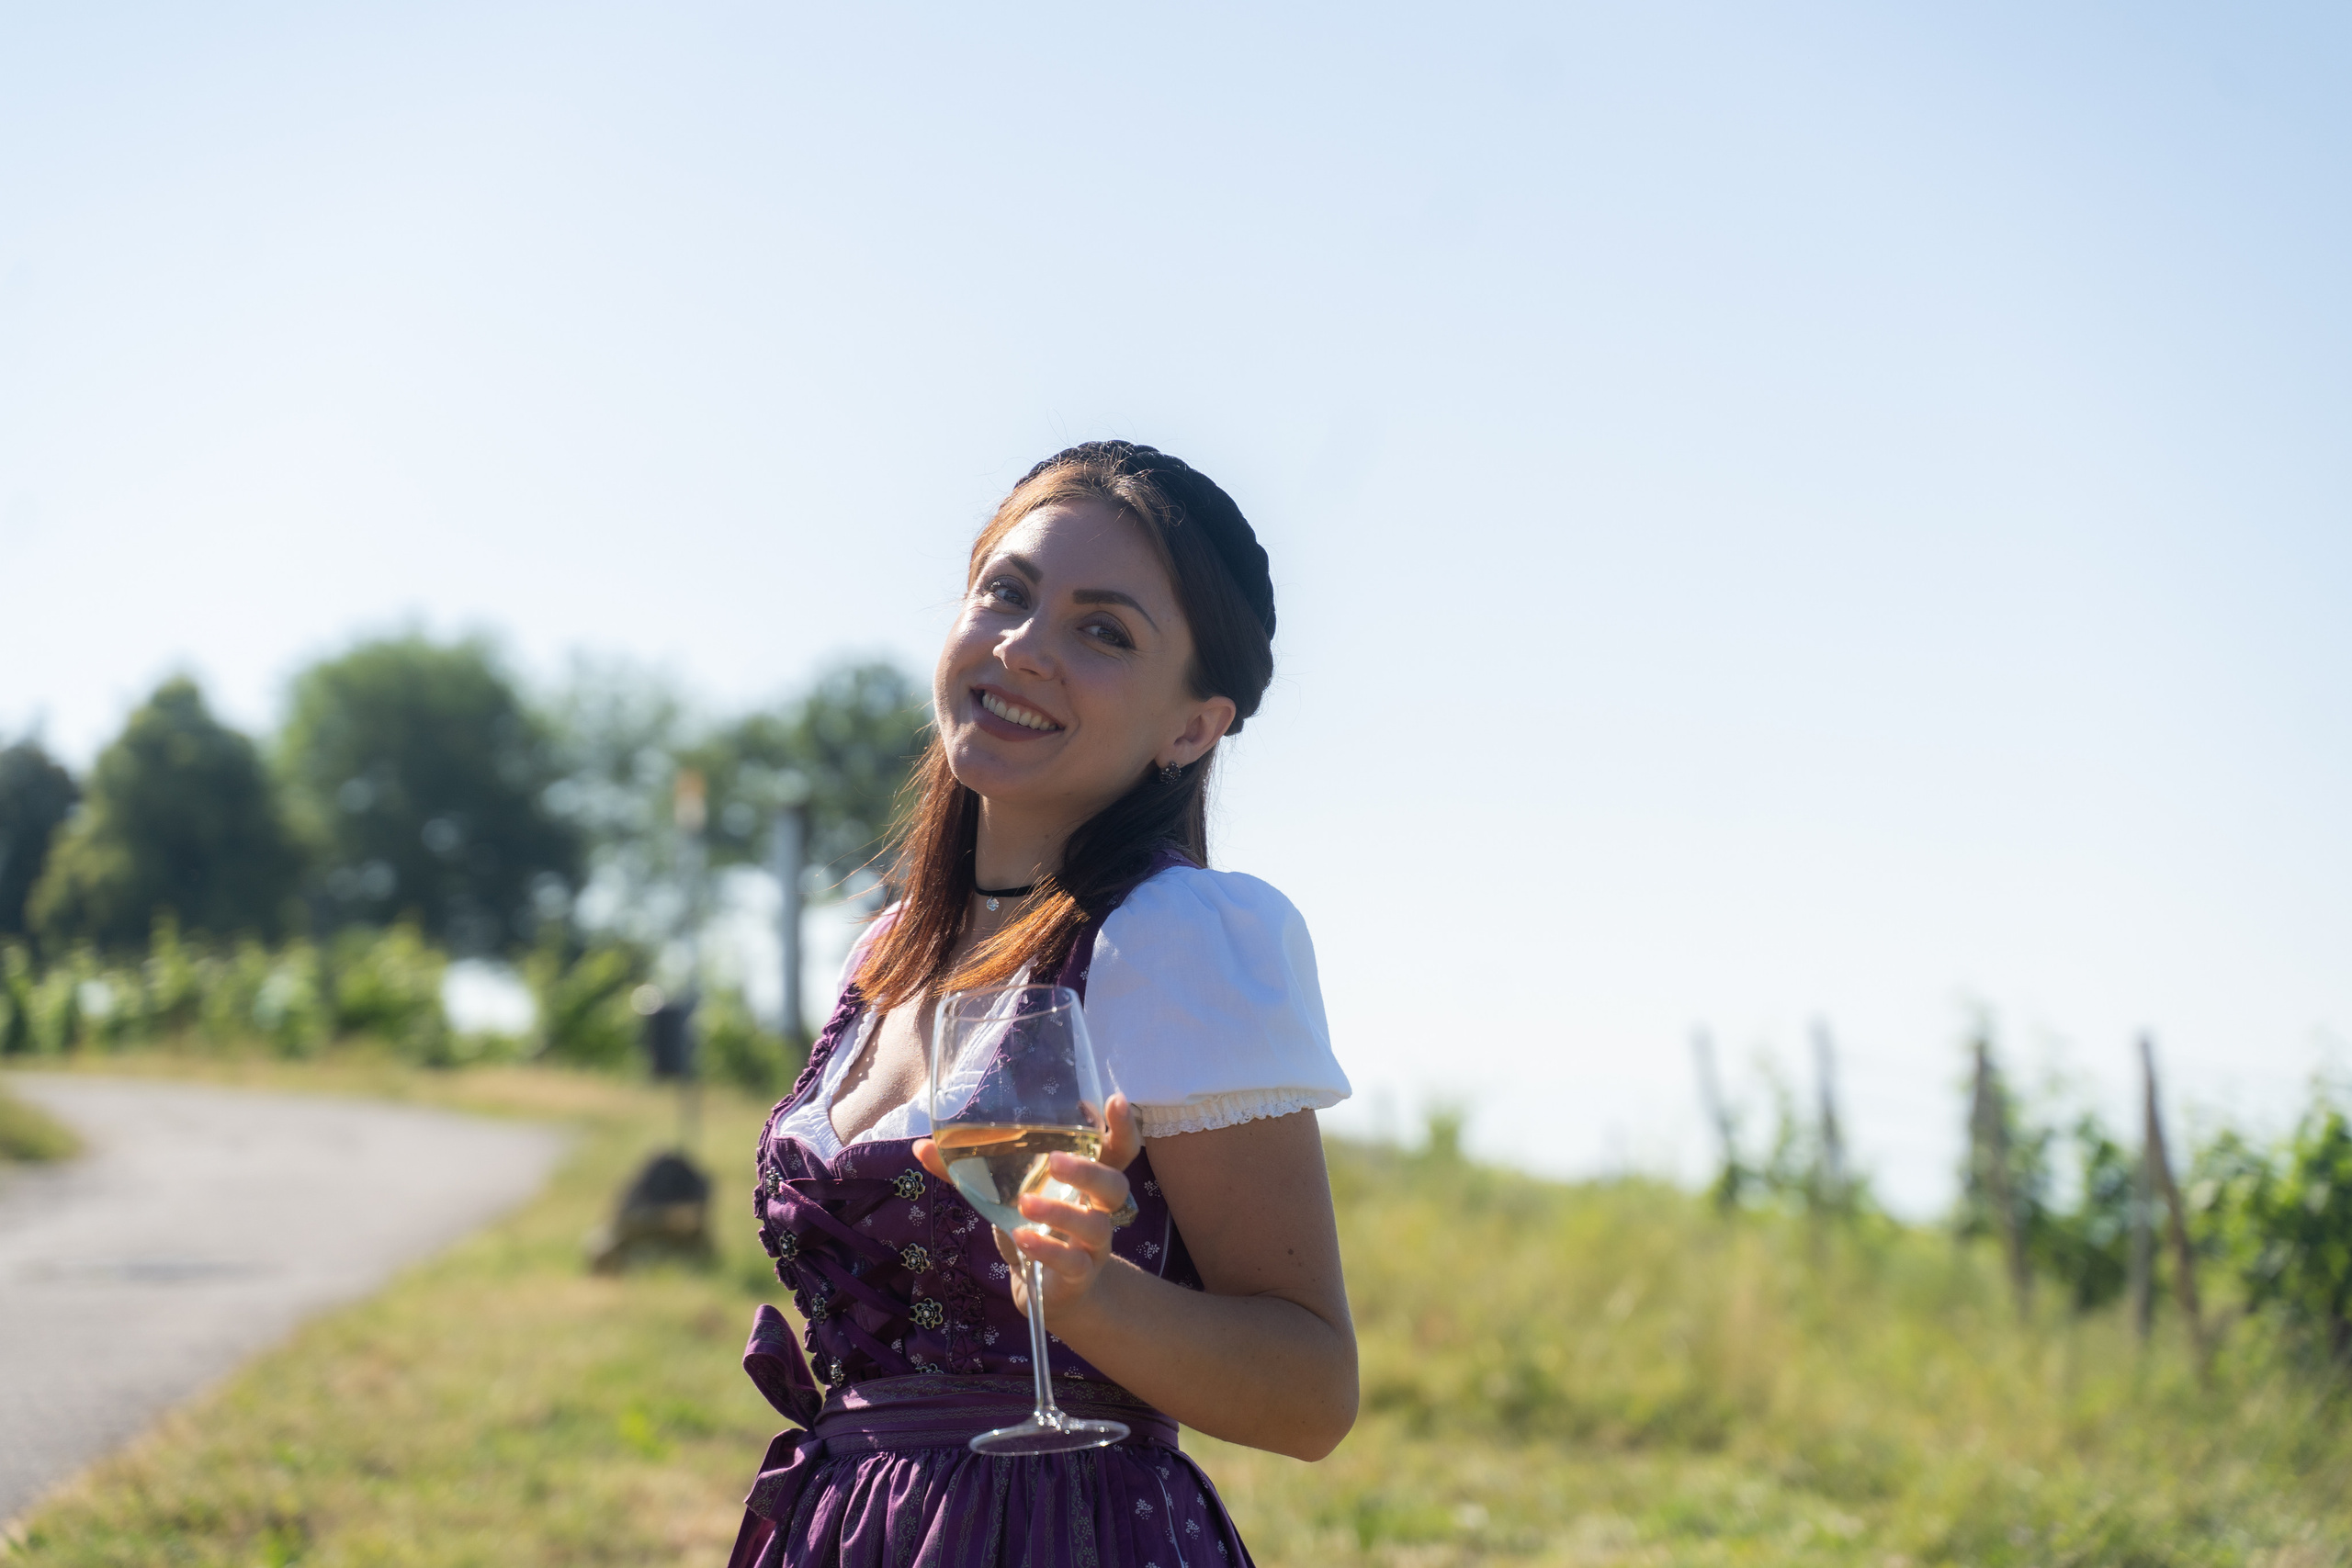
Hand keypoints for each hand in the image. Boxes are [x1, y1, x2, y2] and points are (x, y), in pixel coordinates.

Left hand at [914, 1092, 1141, 1322]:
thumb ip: (967, 1170)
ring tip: (1026, 1203)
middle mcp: (1098, 1209)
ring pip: (1097, 1226)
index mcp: (1087, 1179)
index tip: (1115, 1100)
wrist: (1046, 1291)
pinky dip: (1047, 1249)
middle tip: (1054, 1160)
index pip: (1118, 1149)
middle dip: (1089, 1170)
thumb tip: (922, 1145)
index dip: (1123, 1127)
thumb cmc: (1030, 1226)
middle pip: (1115, 1184)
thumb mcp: (1000, 1195)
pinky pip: (1073, 1262)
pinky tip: (1021, 1238)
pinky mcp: (1080, 1275)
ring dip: (1062, 1213)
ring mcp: (1093, 1245)